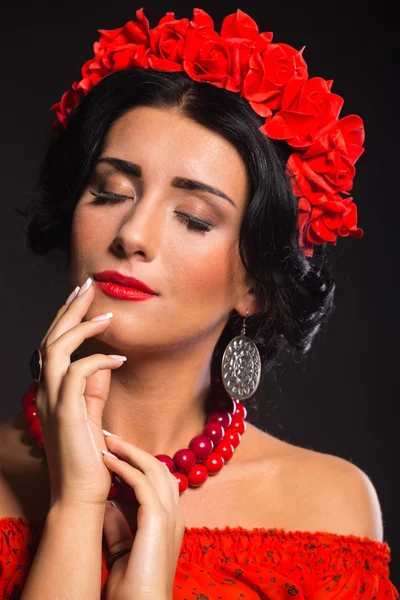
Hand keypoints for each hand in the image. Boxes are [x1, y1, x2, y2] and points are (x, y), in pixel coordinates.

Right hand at [34, 278, 124, 506]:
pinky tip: (119, 358)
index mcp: (50, 391)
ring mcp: (52, 401)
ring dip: (81, 327)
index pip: (53, 345)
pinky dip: (98, 360)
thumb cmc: (87, 458)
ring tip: (105, 314)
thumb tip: (103, 363)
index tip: (83, 298)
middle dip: (70, 309)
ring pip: (57, 349)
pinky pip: (78, 373)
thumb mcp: (90, 416)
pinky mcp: (66, 412)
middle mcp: (45, 392)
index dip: (66, 319)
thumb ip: (93, 389)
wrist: (80, 494)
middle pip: (51, 339)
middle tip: (87, 286)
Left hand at [102, 435, 184, 599]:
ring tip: (107, 441)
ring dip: (129, 452)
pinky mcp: (158, 521)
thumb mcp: (122, 549)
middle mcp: (174, 514)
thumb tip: (107, 501)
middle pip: (159, 468)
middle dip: (134, 450)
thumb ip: (118, 525)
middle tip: (110, 438)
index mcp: (169, 520)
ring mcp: (169, 516)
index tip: (114, 451)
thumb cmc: (133, 590)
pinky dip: (125, 468)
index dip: (138, 462)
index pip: (158, 480)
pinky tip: (108, 462)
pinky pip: (143, 484)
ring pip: (154, 469)